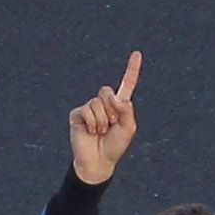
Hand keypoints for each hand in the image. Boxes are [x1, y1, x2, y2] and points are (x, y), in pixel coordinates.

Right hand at [68, 51, 141, 187]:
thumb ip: (126, 110)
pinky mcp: (78, 114)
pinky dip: (93, 123)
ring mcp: (89, 108)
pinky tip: (92, 132)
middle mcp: (104, 103)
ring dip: (102, 120)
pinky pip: (87, 110)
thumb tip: (113, 95)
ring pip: (97, 103)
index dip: (131, 69)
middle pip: (107, 91)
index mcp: (119, 105)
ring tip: (101, 132)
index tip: (137, 53)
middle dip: (111, 110)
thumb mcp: (128, 128)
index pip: (126, 84)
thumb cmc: (115, 146)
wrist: (99, 161)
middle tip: (110, 126)